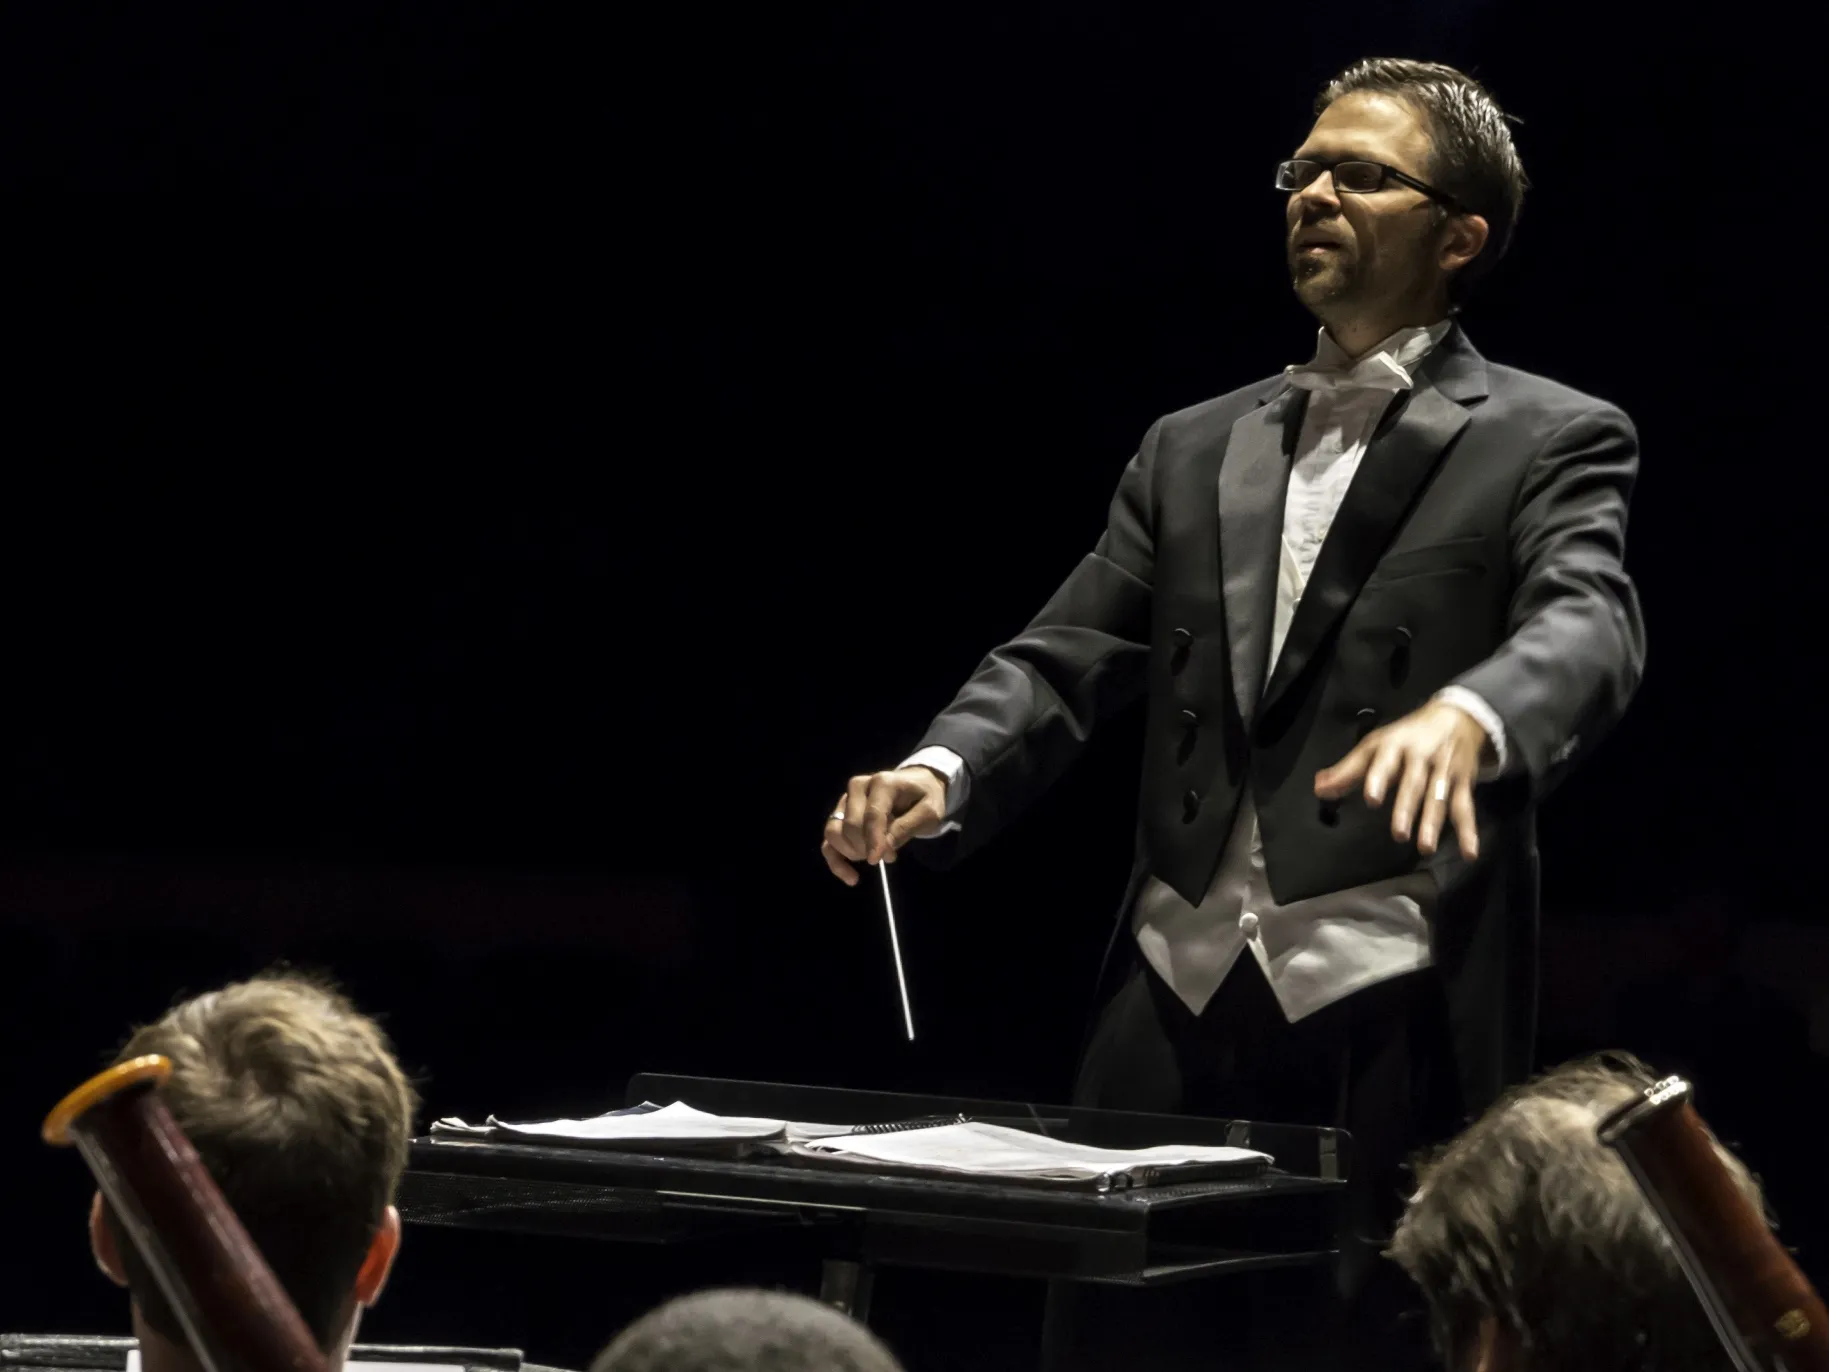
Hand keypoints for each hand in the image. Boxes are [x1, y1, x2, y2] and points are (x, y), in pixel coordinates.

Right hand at [821, 766, 948, 885]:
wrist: (917, 785)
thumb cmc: (924, 798)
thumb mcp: (928, 812)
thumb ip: (907, 827)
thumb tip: (885, 847)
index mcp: (882, 783)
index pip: (872, 814)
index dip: (873, 839)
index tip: (876, 860)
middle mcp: (858, 787)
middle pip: (851, 825)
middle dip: (868, 847)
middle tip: (892, 855)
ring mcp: (845, 801)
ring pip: (834, 832)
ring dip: (852, 852)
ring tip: (876, 856)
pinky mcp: (840, 815)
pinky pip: (829, 841)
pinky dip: (836, 861)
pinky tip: (852, 878)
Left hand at [1313, 700, 1488, 859]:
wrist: (1457, 717)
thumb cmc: (1408, 735)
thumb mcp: (1377, 745)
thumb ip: (1348, 770)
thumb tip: (1319, 789)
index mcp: (1396, 746)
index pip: (1386, 761)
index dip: (1378, 778)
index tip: (1371, 798)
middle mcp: (1421, 758)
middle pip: (1414, 784)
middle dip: (1407, 809)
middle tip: (1399, 834)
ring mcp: (1444, 772)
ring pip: (1439, 799)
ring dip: (1433, 823)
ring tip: (1425, 847)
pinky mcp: (1463, 784)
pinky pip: (1465, 809)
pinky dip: (1469, 831)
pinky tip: (1469, 852)